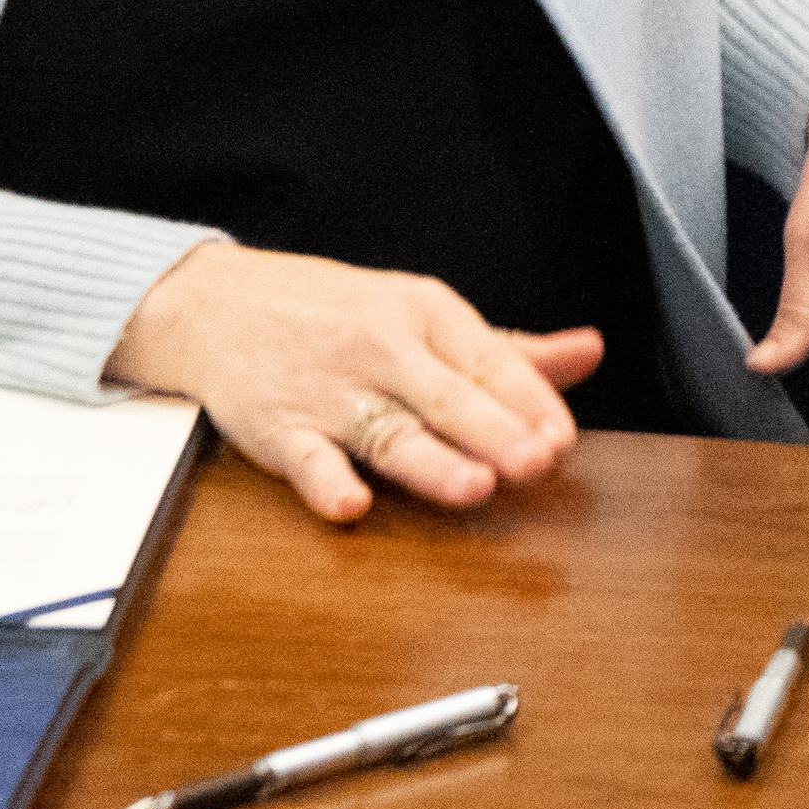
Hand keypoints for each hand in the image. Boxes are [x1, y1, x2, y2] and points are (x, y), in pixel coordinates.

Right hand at [106, 244, 603, 525]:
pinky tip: (351, 503)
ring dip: (432, 461)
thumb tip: (589, 352)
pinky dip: (327, 483)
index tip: (563, 438)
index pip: (490, 361)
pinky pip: (305, 460)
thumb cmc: (334, 315)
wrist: (218, 304)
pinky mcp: (279, 428)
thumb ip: (506, 350)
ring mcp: (330, 392)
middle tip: (538, 463)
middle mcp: (382, 350)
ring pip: (389, 432)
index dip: (530, 403)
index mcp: (426, 317)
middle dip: (496, 431)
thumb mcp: (422, 315)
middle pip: (448, 398)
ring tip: (475, 485)